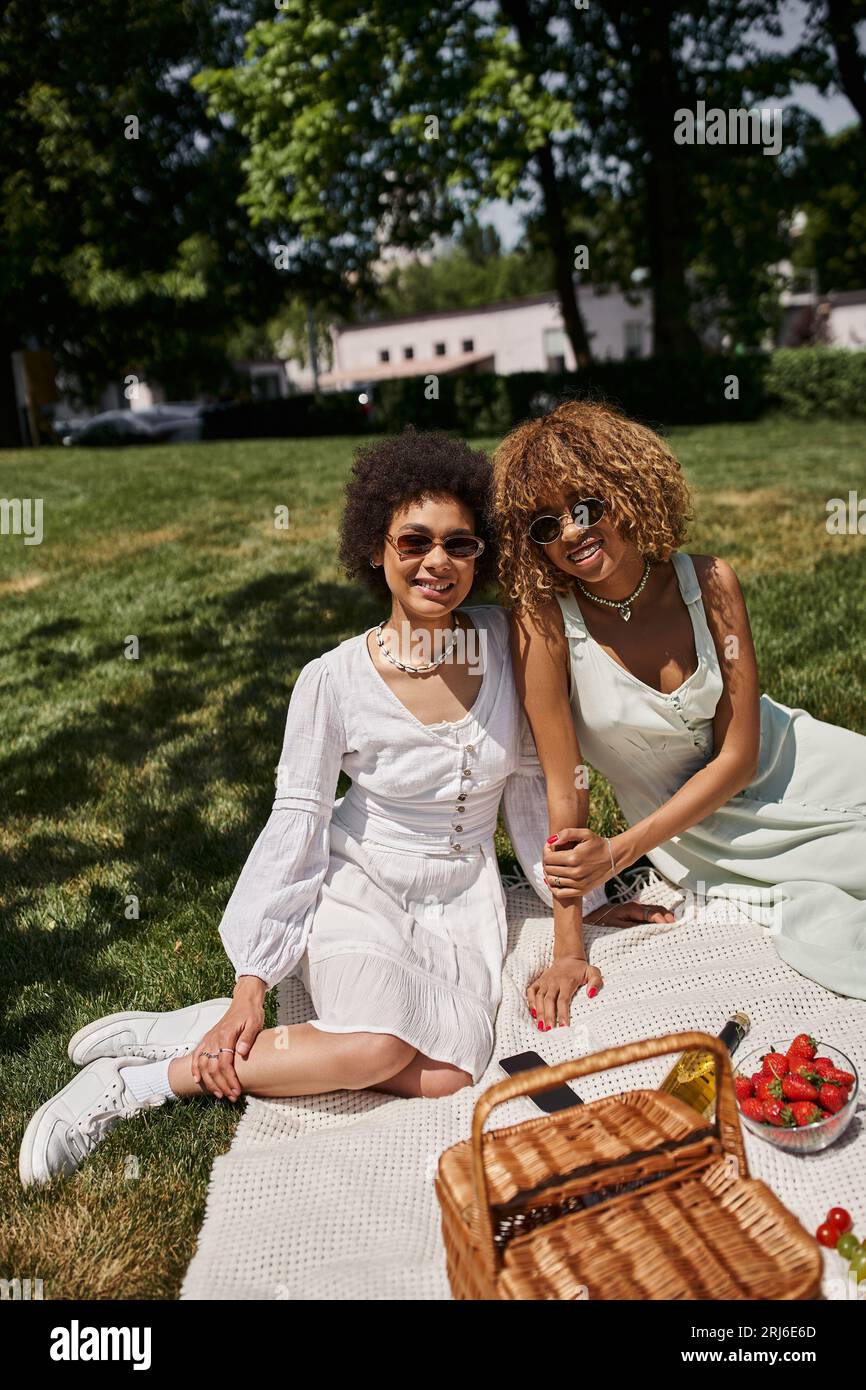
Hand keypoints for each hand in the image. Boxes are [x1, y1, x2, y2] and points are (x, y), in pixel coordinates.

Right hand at [192, 986, 264, 1100]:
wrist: (244, 1001)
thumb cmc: (251, 1012)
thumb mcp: (254, 1023)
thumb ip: (247, 1037)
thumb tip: (242, 1051)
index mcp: (225, 1035)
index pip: (224, 1064)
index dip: (229, 1079)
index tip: (236, 1090)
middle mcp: (214, 1038)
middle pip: (212, 1068)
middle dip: (221, 1085)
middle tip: (231, 1096)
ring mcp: (209, 1039)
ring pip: (203, 1065)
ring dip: (209, 1082)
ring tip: (219, 1093)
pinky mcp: (208, 1039)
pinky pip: (196, 1055)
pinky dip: (194, 1069)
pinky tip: (197, 1080)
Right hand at [526, 955, 602, 1029]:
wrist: (568, 957)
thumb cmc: (581, 969)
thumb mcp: (593, 972)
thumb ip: (596, 982)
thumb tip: (591, 994)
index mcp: (567, 981)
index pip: (563, 1000)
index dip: (562, 1014)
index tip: (564, 1027)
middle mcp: (554, 982)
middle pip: (549, 1001)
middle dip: (549, 1016)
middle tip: (549, 1030)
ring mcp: (545, 981)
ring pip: (539, 998)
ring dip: (539, 1013)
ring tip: (541, 1027)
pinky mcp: (539, 981)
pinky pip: (531, 991)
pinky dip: (530, 1002)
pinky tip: (533, 1013)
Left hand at [543, 827, 616, 899]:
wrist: (615, 857)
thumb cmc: (599, 844)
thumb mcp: (585, 833)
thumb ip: (567, 834)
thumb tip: (551, 841)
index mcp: (574, 858)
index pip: (548, 858)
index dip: (545, 851)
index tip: (549, 848)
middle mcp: (575, 872)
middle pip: (549, 869)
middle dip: (546, 861)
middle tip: (551, 856)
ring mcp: (578, 883)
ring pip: (552, 881)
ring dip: (548, 873)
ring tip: (553, 866)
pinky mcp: (582, 891)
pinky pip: (560, 893)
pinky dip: (553, 887)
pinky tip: (554, 879)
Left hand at [584, 900, 675, 926]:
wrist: (591, 918)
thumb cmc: (601, 923)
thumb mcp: (615, 927)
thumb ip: (631, 927)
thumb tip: (646, 929)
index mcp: (632, 909)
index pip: (651, 912)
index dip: (661, 919)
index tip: (669, 926)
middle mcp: (636, 907)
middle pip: (656, 909)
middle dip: (668, 917)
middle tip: (676, 926)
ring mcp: (636, 910)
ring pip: (655, 911)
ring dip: (665, 917)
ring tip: (674, 926)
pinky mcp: (635, 914)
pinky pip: (650, 914)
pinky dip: (659, 919)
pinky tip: (664, 926)